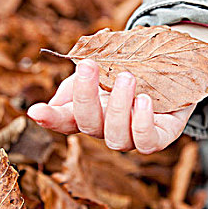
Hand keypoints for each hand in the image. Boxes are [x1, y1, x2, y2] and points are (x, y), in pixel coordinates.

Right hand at [27, 59, 195, 153]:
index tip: (35, 111)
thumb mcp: (102, 68)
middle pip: (88, 125)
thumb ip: (78, 81)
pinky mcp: (160, 137)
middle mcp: (108, 129)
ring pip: (116, 138)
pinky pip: (148, 143)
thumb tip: (51, 103)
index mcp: (89, 112)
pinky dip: (144, 123)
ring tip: (127, 77)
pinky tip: (145, 100)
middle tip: (89, 65)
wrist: (172, 68)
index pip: (63, 121)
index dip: (49, 119)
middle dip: (85, 96)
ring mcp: (133, 137)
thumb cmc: (131, 70)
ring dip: (119, 107)